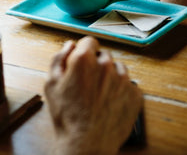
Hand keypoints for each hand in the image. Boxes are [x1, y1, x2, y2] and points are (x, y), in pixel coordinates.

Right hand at [45, 37, 142, 154]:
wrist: (87, 144)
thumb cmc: (67, 117)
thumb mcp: (51, 84)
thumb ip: (59, 59)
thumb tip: (69, 45)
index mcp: (85, 59)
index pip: (89, 41)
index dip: (83, 51)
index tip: (82, 61)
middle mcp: (106, 65)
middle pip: (103, 55)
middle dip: (96, 65)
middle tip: (87, 83)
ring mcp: (123, 80)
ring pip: (118, 69)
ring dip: (110, 77)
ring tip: (98, 95)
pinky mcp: (135, 94)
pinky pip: (128, 85)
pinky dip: (120, 91)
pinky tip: (109, 103)